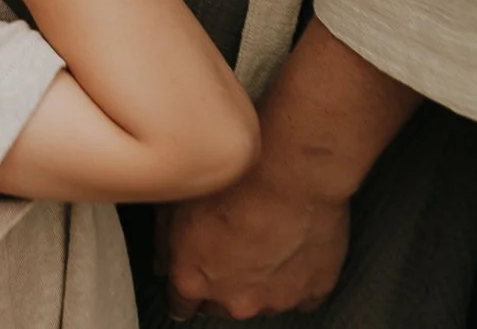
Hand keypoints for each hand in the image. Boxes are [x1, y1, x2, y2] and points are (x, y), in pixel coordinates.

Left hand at [160, 167, 349, 319]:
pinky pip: (302, 292)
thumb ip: (164, 242)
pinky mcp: (314, 290)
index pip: (180, 304)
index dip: (184, 285)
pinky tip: (292, 244)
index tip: (190, 274)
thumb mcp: (175, 201)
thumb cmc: (236, 178)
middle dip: (222, 282)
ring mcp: (276, 298)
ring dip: (260, 276)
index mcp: (194, 280)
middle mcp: (234, 299)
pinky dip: (297, 274)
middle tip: (230, 244)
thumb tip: (162, 258)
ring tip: (264, 236)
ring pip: (262, 298)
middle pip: (221, 304)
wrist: (292, 172)